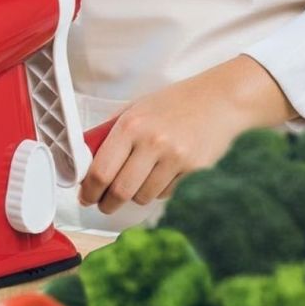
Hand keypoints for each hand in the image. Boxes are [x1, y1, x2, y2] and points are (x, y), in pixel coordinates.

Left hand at [79, 55, 297, 213]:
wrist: (220, 101)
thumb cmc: (174, 104)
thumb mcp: (136, 109)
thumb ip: (111, 134)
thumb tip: (85, 162)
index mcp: (131, 125)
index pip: (101, 171)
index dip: (89, 191)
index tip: (86, 197)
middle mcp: (152, 142)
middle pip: (120, 191)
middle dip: (107, 203)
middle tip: (105, 204)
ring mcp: (176, 158)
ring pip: (143, 196)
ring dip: (136, 195)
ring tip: (139, 182)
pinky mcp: (195, 171)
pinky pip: (166, 193)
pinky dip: (159, 190)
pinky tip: (163, 173)